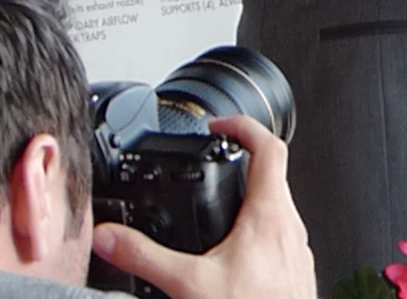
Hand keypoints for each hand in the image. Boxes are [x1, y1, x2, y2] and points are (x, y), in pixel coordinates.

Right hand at [92, 115, 314, 298]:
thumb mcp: (188, 284)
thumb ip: (145, 257)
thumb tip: (110, 236)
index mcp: (269, 215)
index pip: (268, 148)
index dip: (244, 126)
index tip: (219, 123)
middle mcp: (289, 226)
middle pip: (273, 174)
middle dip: (242, 162)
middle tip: (217, 157)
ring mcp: (296, 249)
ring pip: (277, 207)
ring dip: (250, 198)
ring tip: (221, 200)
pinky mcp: (295, 271)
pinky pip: (279, 236)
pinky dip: (256, 231)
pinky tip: (235, 251)